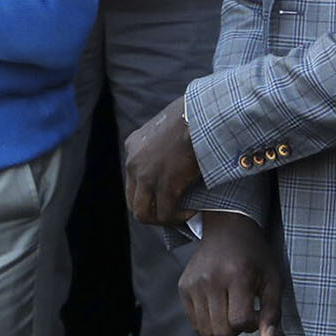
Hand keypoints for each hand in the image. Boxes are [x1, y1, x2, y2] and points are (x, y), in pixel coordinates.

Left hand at [125, 95, 202, 225]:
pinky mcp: (163, 184)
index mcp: (133, 146)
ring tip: (181, 216)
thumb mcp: (167, 126)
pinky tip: (192, 212)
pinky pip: (165, 213)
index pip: (132, 179)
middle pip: (133, 200)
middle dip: (152, 211)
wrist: (203, 115)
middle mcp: (133, 162)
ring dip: (162, 220)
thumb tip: (177, 155)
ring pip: (143, 212)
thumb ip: (164, 143)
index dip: (148, 193)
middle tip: (173, 212)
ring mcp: (146, 175)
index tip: (168, 196)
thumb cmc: (194, 115)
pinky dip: (178, 218)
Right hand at [178, 211, 283, 335]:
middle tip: (242, 311)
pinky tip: (216, 306)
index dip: (251, 324)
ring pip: (206, 330)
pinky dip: (207, 322)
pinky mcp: (183, 286)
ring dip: (221, 328)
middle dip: (235, 329)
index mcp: (237, 276)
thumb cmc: (255, 257)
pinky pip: (193, 323)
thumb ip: (272, 313)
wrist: (226, 230)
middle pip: (221, 330)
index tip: (256, 311)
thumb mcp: (273, 281)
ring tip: (229, 309)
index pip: (240, 322)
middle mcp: (211, 279)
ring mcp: (193, 283)